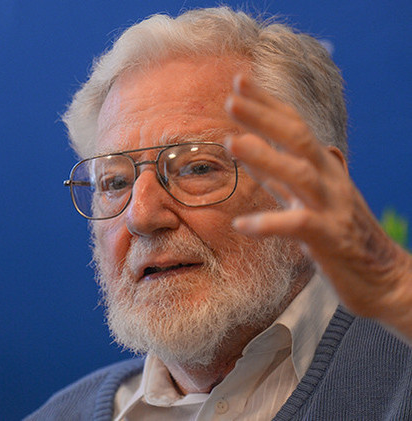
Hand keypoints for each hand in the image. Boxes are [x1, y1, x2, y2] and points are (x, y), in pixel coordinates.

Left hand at [224, 75, 411, 340]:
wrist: (387, 281)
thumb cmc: (346, 239)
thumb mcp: (315, 200)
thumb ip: (290, 176)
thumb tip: (269, 149)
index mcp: (324, 170)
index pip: (295, 126)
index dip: (269, 103)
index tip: (240, 81)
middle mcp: (330, 182)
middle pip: (298, 139)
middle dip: (264, 117)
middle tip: (230, 99)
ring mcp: (332, 208)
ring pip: (300, 175)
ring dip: (265, 157)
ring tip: (231, 144)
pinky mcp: (331, 240)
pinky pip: (299, 226)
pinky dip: (270, 223)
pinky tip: (243, 225)